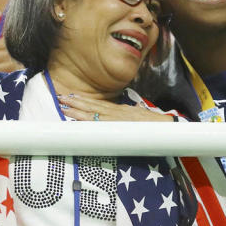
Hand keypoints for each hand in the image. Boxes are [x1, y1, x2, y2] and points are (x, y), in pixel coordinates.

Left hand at [59, 94, 175, 121]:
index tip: (71, 97)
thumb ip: (129, 116)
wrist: (166, 126)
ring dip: (78, 111)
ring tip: (64, 107)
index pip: (98, 105)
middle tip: (60, 98)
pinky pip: (101, 125)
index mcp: (119, 111)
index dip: (83, 101)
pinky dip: (90, 122)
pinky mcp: (119, 127)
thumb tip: (129, 112)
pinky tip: (79, 121)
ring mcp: (117, 120)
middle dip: (75, 103)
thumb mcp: (138, 117)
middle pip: (92, 107)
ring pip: (94, 114)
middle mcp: (116, 113)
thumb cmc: (153, 125)